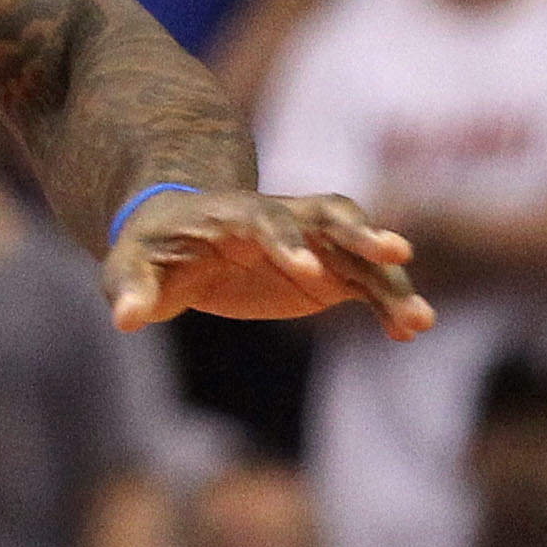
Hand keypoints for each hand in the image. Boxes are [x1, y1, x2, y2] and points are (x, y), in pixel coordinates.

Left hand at [105, 188, 429, 341]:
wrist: (182, 242)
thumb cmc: (152, 254)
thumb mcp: (129, 270)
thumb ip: (129, 292)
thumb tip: (125, 320)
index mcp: (234, 215)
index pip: (266, 220)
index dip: (287, 242)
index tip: (308, 271)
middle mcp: (283, 220)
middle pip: (329, 214)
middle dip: (360, 233)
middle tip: (395, 252)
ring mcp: (311, 243)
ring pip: (360, 252)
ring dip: (390, 280)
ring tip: (420, 319)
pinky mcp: (328, 271)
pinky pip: (367, 284)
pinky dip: (388, 303)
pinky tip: (409, 331)